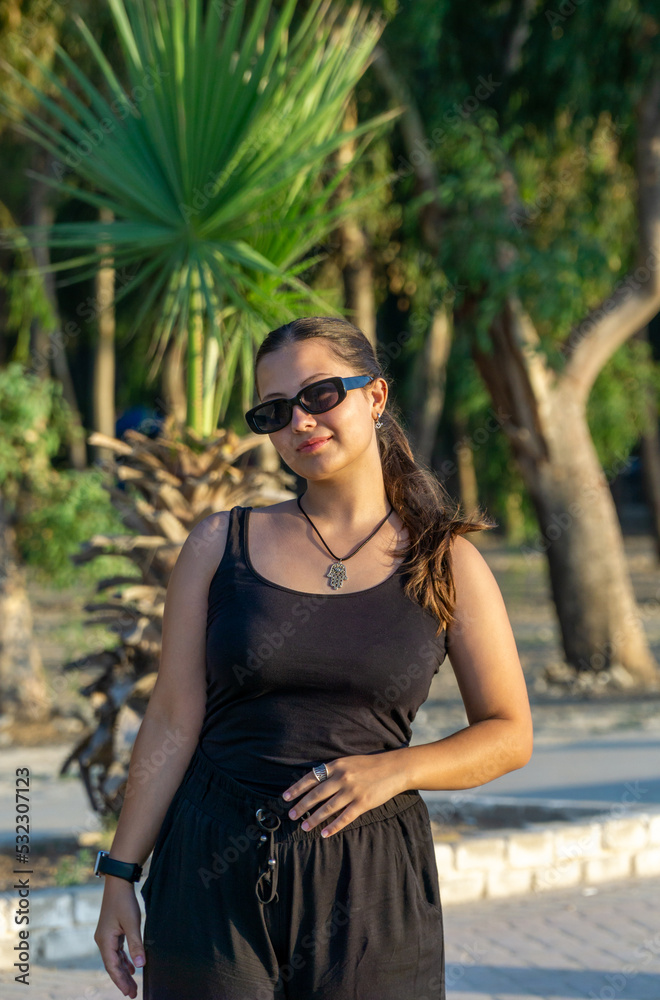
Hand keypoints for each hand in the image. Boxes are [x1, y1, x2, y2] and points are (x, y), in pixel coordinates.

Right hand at [94, 878, 144, 997]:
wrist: (118, 883)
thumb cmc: (124, 902)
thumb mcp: (132, 923)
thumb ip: (136, 945)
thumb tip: (140, 966)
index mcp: (105, 941)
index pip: (112, 967)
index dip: (120, 981)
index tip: (129, 993)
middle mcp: (103, 941)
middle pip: (113, 965)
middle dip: (122, 980)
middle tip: (132, 994)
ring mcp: (106, 936)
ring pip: (115, 959)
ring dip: (123, 971)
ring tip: (132, 985)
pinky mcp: (112, 931)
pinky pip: (117, 951)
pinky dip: (123, 960)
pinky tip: (131, 967)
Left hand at [280, 750, 407, 837]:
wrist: (394, 768)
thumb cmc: (370, 765)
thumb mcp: (348, 762)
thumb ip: (333, 771)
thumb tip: (315, 783)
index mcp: (336, 766)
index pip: (311, 778)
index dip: (297, 788)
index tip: (285, 797)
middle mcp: (341, 778)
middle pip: (316, 795)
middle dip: (301, 806)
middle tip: (291, 815)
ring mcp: (352, 791)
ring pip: (327, 808)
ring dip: (314, 819)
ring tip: (304, 827)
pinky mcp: (362, 803)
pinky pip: (344, 818)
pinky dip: (333, 827)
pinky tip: (324, 834)